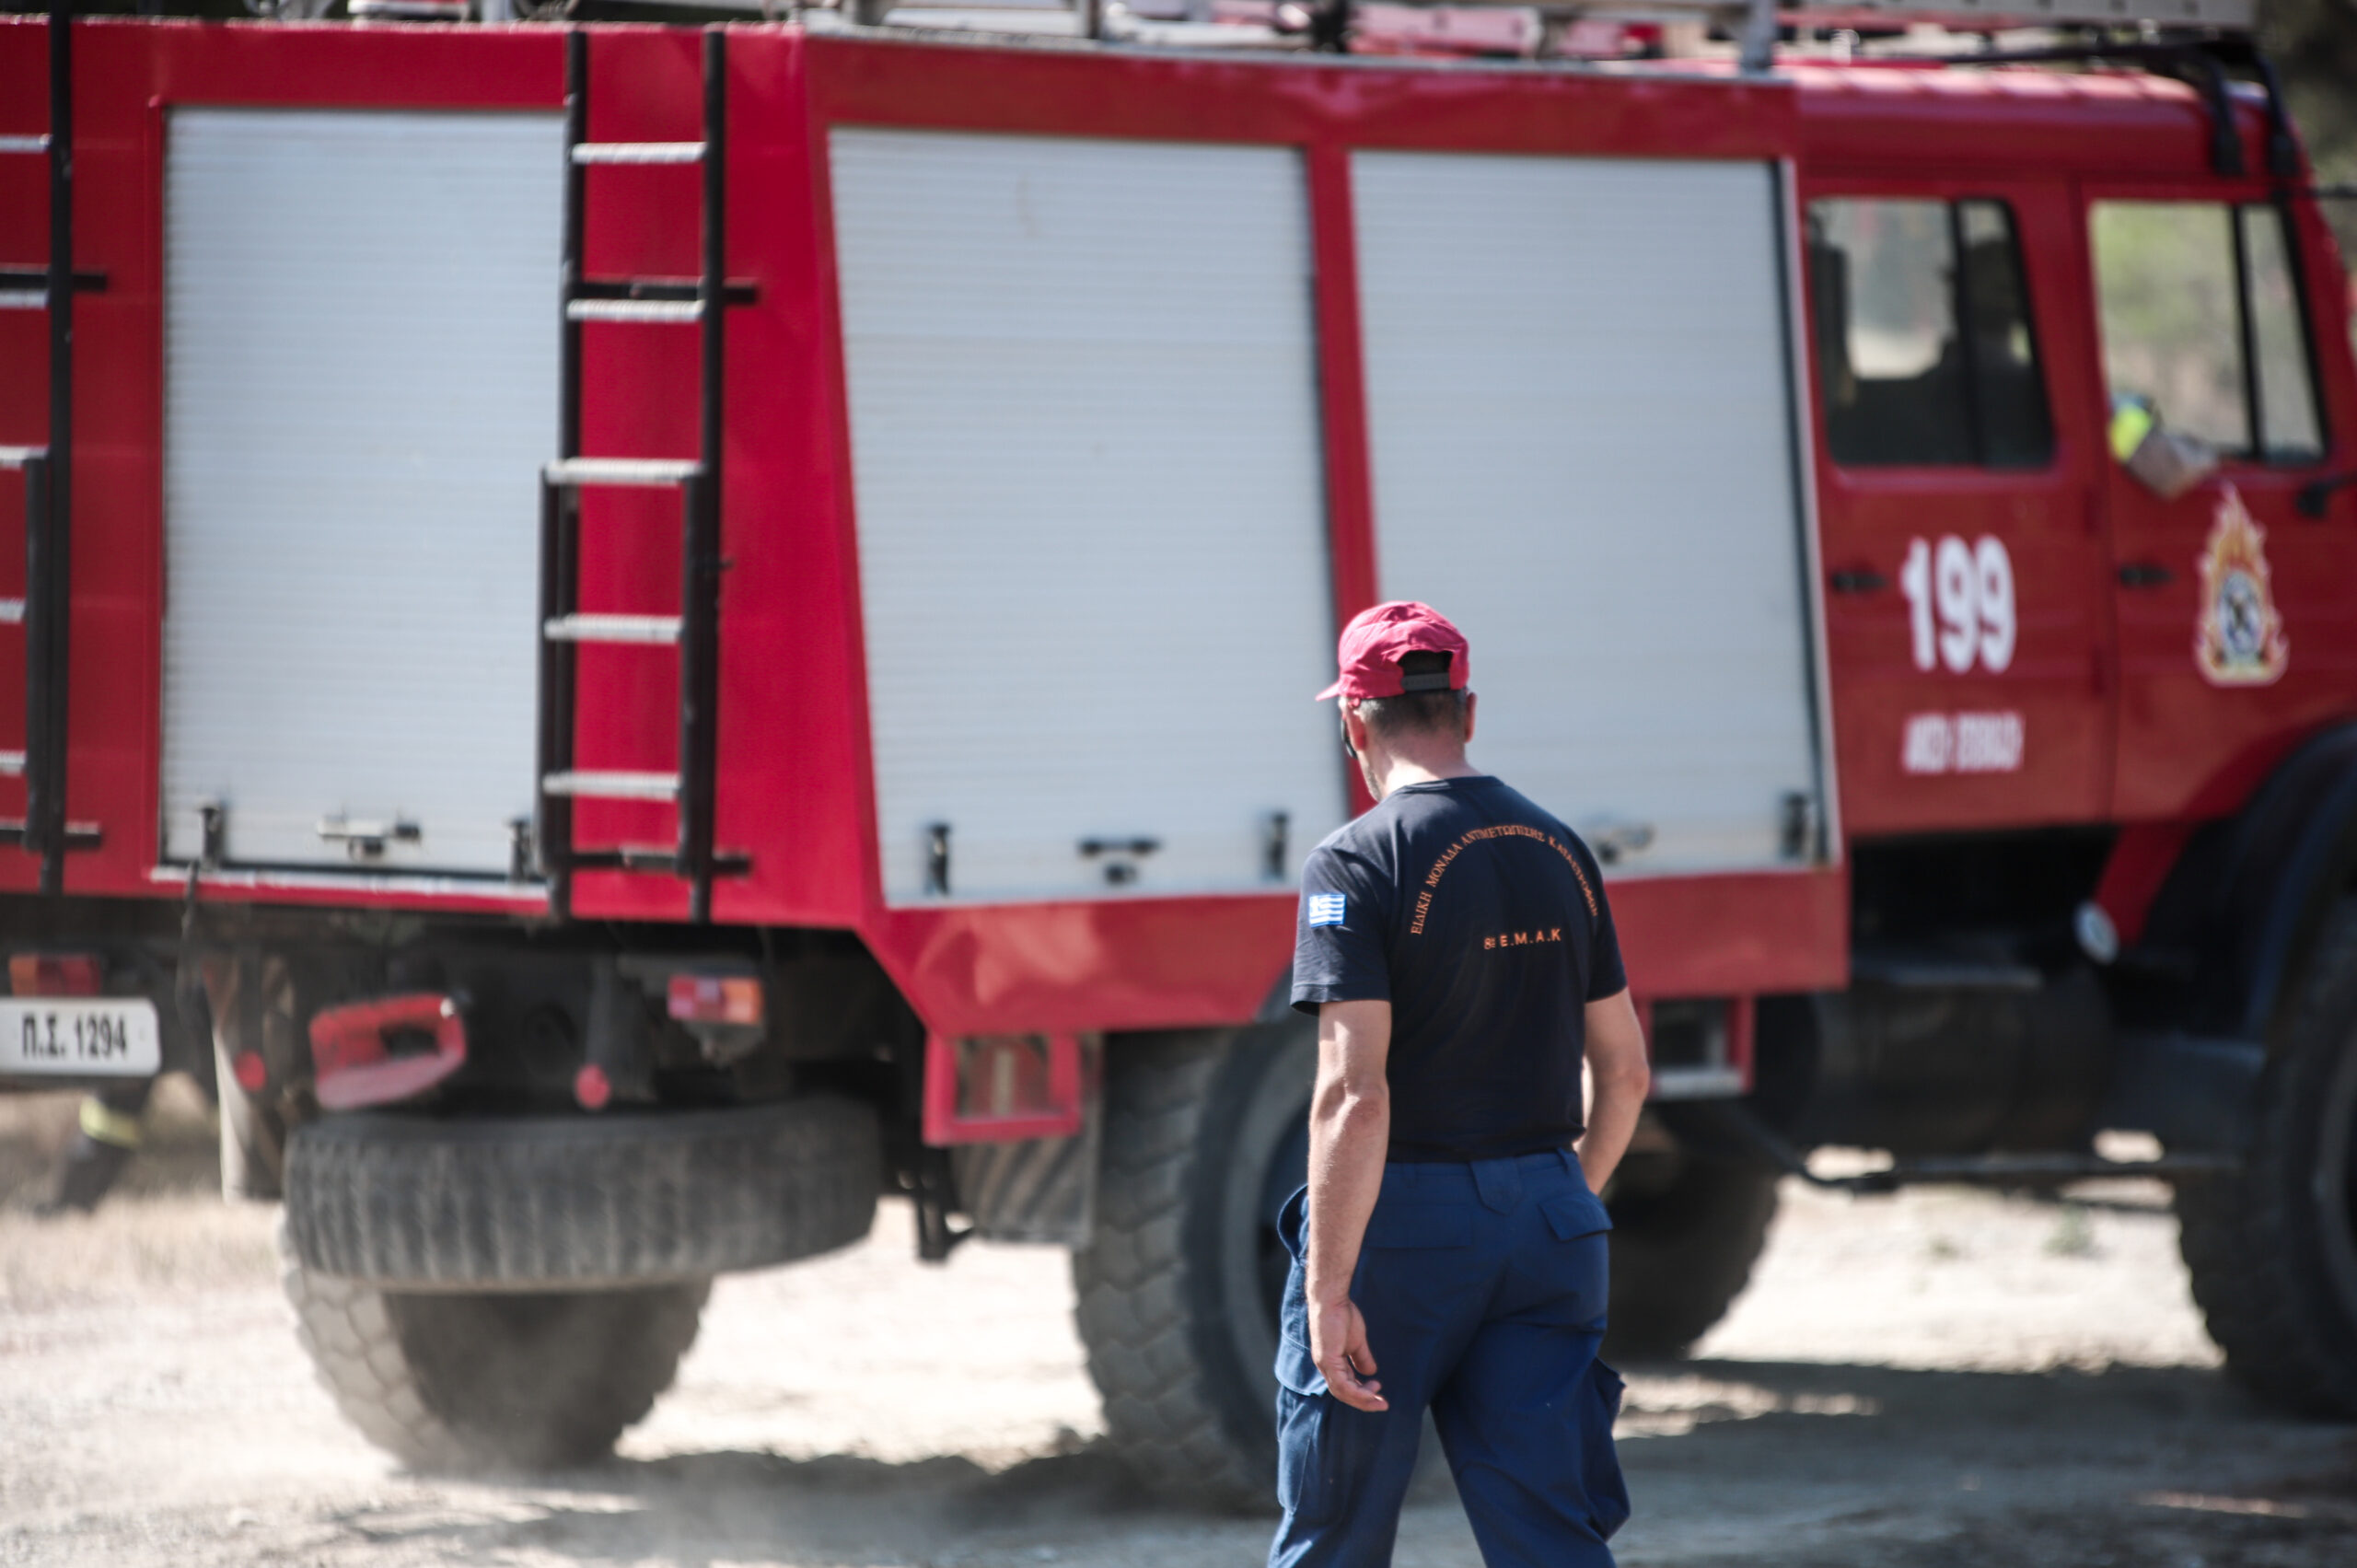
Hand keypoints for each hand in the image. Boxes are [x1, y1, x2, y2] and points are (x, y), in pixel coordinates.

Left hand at [1308, 1293, 1386, 1411]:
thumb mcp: (1356, 1341)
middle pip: (1344, 1393)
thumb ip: (1361, 1357)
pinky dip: (1356, 1392)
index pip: (1346, 1385)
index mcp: (1331, 1362)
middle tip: (1382, 1404)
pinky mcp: (1327, 1360)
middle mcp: (1326, 1366)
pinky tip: (1369, 1393)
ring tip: (1379, 1400)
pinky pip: (1341, 1384)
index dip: (1362, 1392)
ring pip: (1342, 1392)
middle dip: (1364, 1401)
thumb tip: (1371, 1372)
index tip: (1379, 1392)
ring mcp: (1325, 1364)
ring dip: (1362, 1399)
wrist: (1332, 1299)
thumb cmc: (1342, 1315)